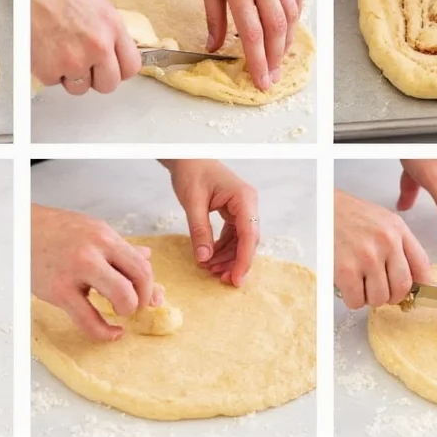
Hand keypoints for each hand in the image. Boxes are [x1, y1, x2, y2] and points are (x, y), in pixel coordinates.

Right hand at [30, 0, 141, 94]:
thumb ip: (108, 17)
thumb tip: (115, 35)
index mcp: (111, 26)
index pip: (131, 67)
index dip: (120, 69)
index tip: (111, 67)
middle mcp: (97, 46)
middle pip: (108, 84)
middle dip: (97, 77)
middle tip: (85, 64)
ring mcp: (73, 61)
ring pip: (79, 88)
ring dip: (71, 75)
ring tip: (60, 51)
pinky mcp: (48, 70)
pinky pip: (54, 82)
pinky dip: (48, 70)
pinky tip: (44, 48)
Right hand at [31, 205, 159, 340]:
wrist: (20, 231)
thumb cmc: (58, 232)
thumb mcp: (92, 232)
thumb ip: (120, 247)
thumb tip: (147, 256)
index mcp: (105, 237)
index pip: (142, 263)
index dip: (150, 286)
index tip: (149, 298)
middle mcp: (95, 250)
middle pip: (140, 277)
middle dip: (143, 298)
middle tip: (135, 307)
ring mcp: (77, 271)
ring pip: (121, 296)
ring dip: (128, 310)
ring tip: (119, 312)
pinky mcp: (58, 290)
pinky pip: (89, 320)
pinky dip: (105, 333)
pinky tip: (112, 333)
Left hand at [164, 159, 258, 286]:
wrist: (187, 157)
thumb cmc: (191, 172)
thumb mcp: (192, 202)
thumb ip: (199, 230)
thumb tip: (204, 258)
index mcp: (244, 198)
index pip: (249, 235)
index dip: (244, 260)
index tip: (236, 279)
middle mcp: (248, 204)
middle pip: (248, 241)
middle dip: (235, 262)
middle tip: (220, 279)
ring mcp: (241, 208)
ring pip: (241, 241)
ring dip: (227, 257)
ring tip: (210, 270)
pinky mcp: (233, 212)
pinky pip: (232, 236)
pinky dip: (222, 248)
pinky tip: (209, 258)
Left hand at [192, 0, 304, 90]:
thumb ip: (213, 17)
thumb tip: (213, 47)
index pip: (252, 33)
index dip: (258, 61)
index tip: (261, 81)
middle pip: (276, 28)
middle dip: (276, 57)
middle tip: (272, 78)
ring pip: (291, 14)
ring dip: (287, 40)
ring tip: (280, 58)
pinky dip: (295, 15)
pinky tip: (287, 29)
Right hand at [334, 190, 430, 308]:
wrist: (320, 207)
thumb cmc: (350, 215)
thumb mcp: (383, 221)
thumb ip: (402, 246)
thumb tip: (419, 281)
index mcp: (398, 230)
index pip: (422, 268)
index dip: (420, 288)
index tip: (412, 294)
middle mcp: (386, 242)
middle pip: (401, 288)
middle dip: (391, 296)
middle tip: (379, 290)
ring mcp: (366, 257)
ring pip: (379, 298)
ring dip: (370, 298)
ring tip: (360, 284)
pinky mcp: (345, 269)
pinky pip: (356, 300)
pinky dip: (353, 300)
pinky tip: (348, 286)